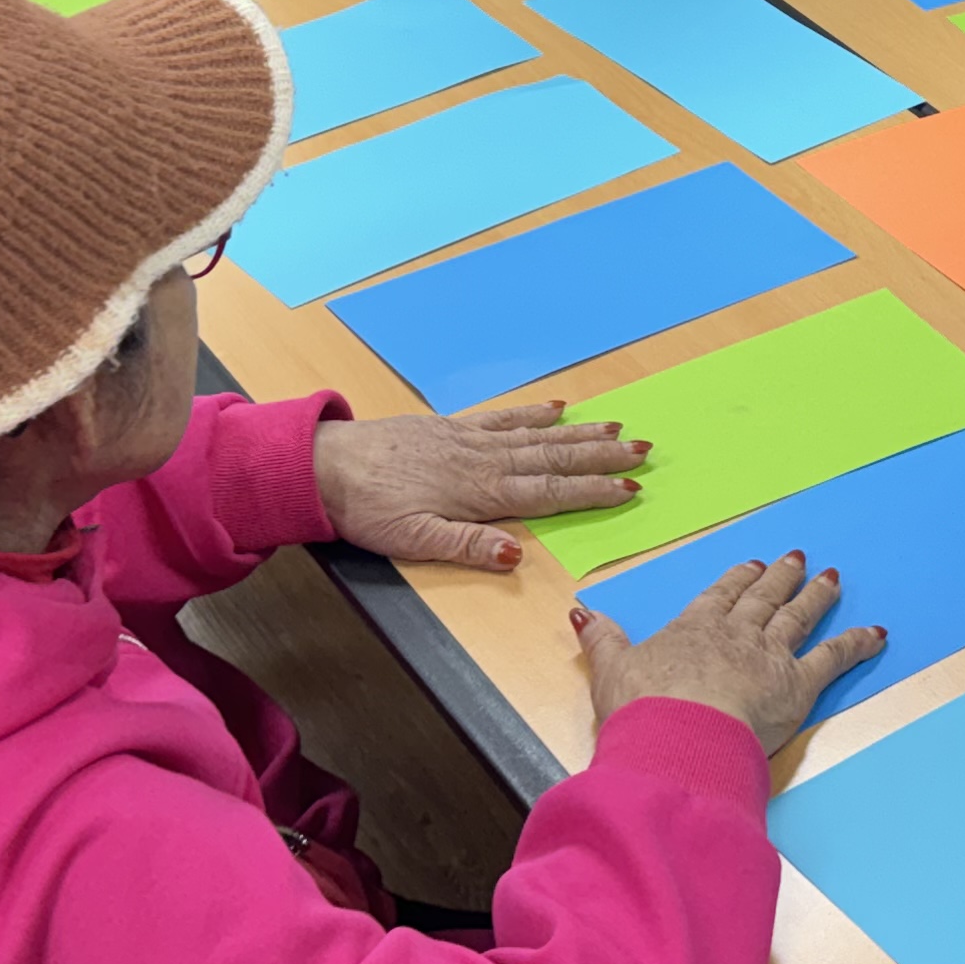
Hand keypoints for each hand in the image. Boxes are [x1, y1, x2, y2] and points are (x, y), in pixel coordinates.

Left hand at [312, 402, 649, 571]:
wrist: (321, 465)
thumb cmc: (364, 509)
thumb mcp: (410, 541)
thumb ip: (465, 547)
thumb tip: (516, 556)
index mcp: (477, 493)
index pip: (545, 494)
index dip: (589, 493)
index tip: (629, 489)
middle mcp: (481, 460)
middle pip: (551, 459)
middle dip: (598, 457)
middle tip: (642, 449)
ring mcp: (467, 439)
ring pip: (534, 436)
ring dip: (577, 434)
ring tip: (615, 428)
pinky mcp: (449, 428)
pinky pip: (502, 417)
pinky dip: (532, 413)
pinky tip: (555, 407)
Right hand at [573, 551, 886, 758]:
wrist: (679, 736)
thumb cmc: (643, 709)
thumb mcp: (611, 671)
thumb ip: (603, 640)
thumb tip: (582, 612)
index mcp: (693, 628)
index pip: (719, 597)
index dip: (737, 581)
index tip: (750, 566)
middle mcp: (736, 634)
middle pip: (762, 599)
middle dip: (780, 578)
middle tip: (797, 559)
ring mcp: (770, 655)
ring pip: (799, 618)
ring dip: (816, 597)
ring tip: (832, 578)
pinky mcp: (798, 684)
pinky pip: (835, 657)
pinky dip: (858, 643)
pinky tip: (877, 633)